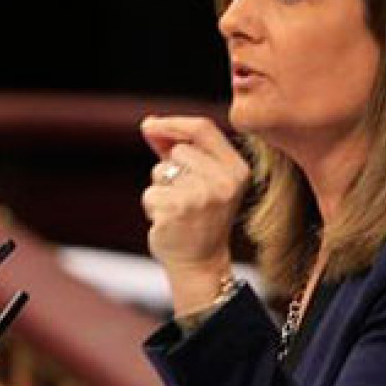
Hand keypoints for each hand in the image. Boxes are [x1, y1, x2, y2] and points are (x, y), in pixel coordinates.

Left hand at [140, 116, 249, 313]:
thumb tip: (149, 123)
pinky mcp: (178, 209)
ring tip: (177, 209)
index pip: (203, 128)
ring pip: (161, 171)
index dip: (173, 123)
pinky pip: (151, 192)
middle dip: (170, 168)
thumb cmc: (199, 217)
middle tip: (183, 196)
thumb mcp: (203, 179)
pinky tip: (168, 221)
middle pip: (179, 150)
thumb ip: (180, 148)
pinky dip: (152, 205)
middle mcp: (224, 182)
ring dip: (160, 188)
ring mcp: (202, 195)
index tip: (150, 125)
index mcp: (237, 170)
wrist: (200, 262)